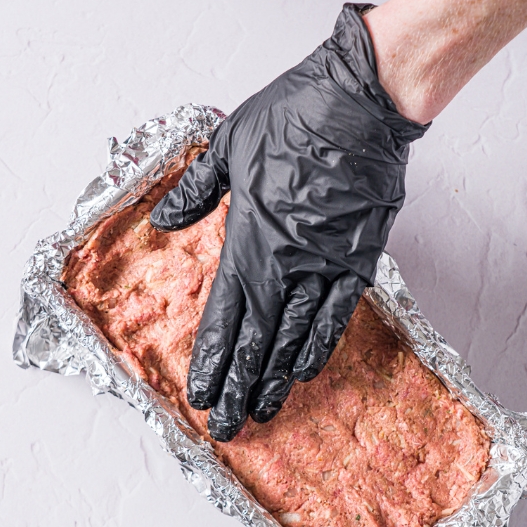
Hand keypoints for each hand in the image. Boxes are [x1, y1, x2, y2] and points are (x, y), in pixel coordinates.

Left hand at [149, 4, 427, 440]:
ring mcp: (327, 260)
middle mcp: (287, 258)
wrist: (360, 100)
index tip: (200, 392)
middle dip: (240, 383)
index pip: (226, 310)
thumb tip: (165, 220)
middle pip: (259, 335)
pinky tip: (306, 367)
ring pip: (297, 333)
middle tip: (226, 426)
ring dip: (276, 375)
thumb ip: (196, 189)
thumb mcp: (228, 145)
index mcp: (250, 234)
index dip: (213, 355)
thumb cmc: (294, 114)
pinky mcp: (361, 254)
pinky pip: (339, 311)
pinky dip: (320, 341)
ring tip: (263, 409)